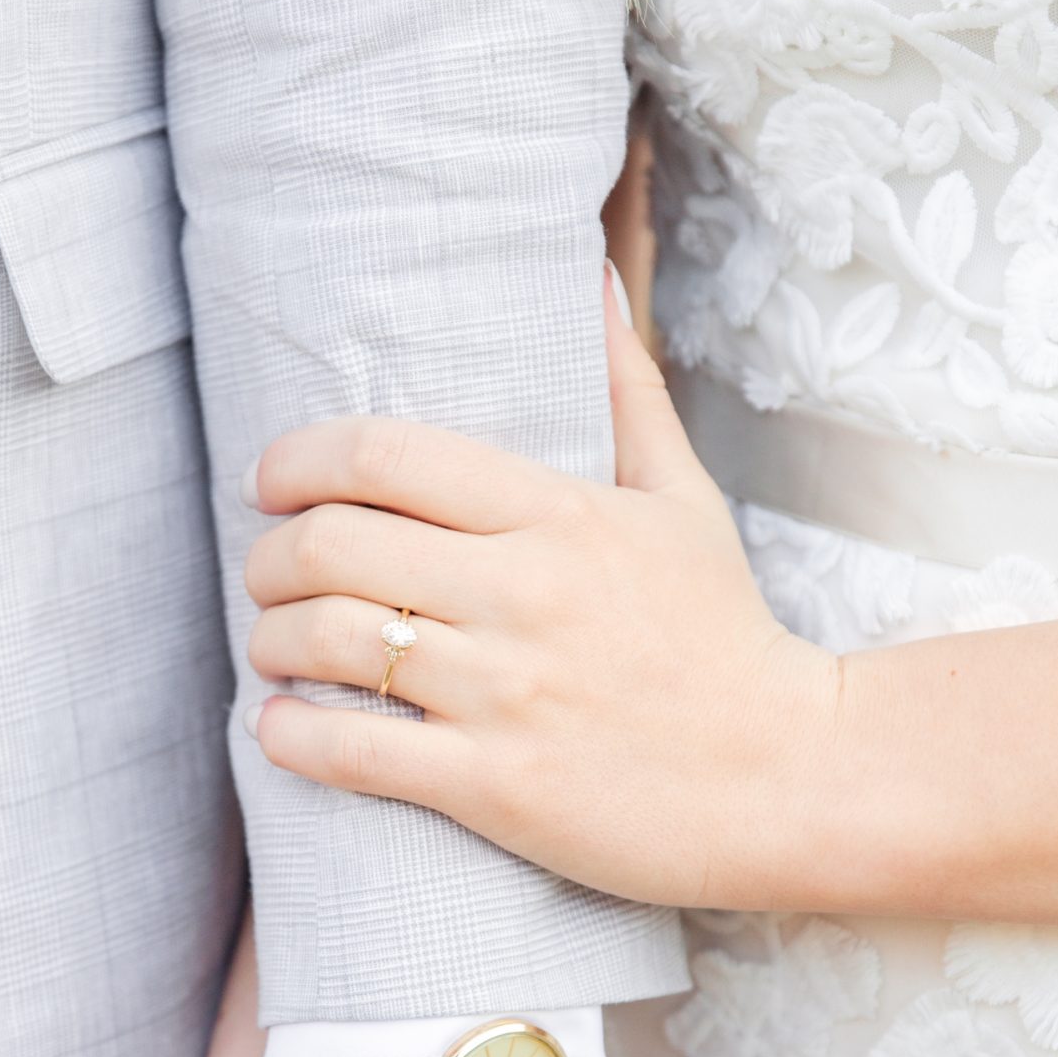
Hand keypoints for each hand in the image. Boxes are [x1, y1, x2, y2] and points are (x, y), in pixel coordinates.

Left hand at [241, 265, 833, 911]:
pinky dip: (294, 735)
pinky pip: (356, 750)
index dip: (298, 461)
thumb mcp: (684, 499)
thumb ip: (626, 389)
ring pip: (331, 642)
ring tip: (271, 643)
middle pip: (333, 545)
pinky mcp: (497, 784)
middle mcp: (524, 594)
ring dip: (271, 639)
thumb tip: (597, 272)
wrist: (792, 776)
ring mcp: (507, 692)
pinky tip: (279, 725)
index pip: (384, 457)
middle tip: (265, 571)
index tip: (271, 481)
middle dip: (269, 556)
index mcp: (559, 514)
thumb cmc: (725, 634)